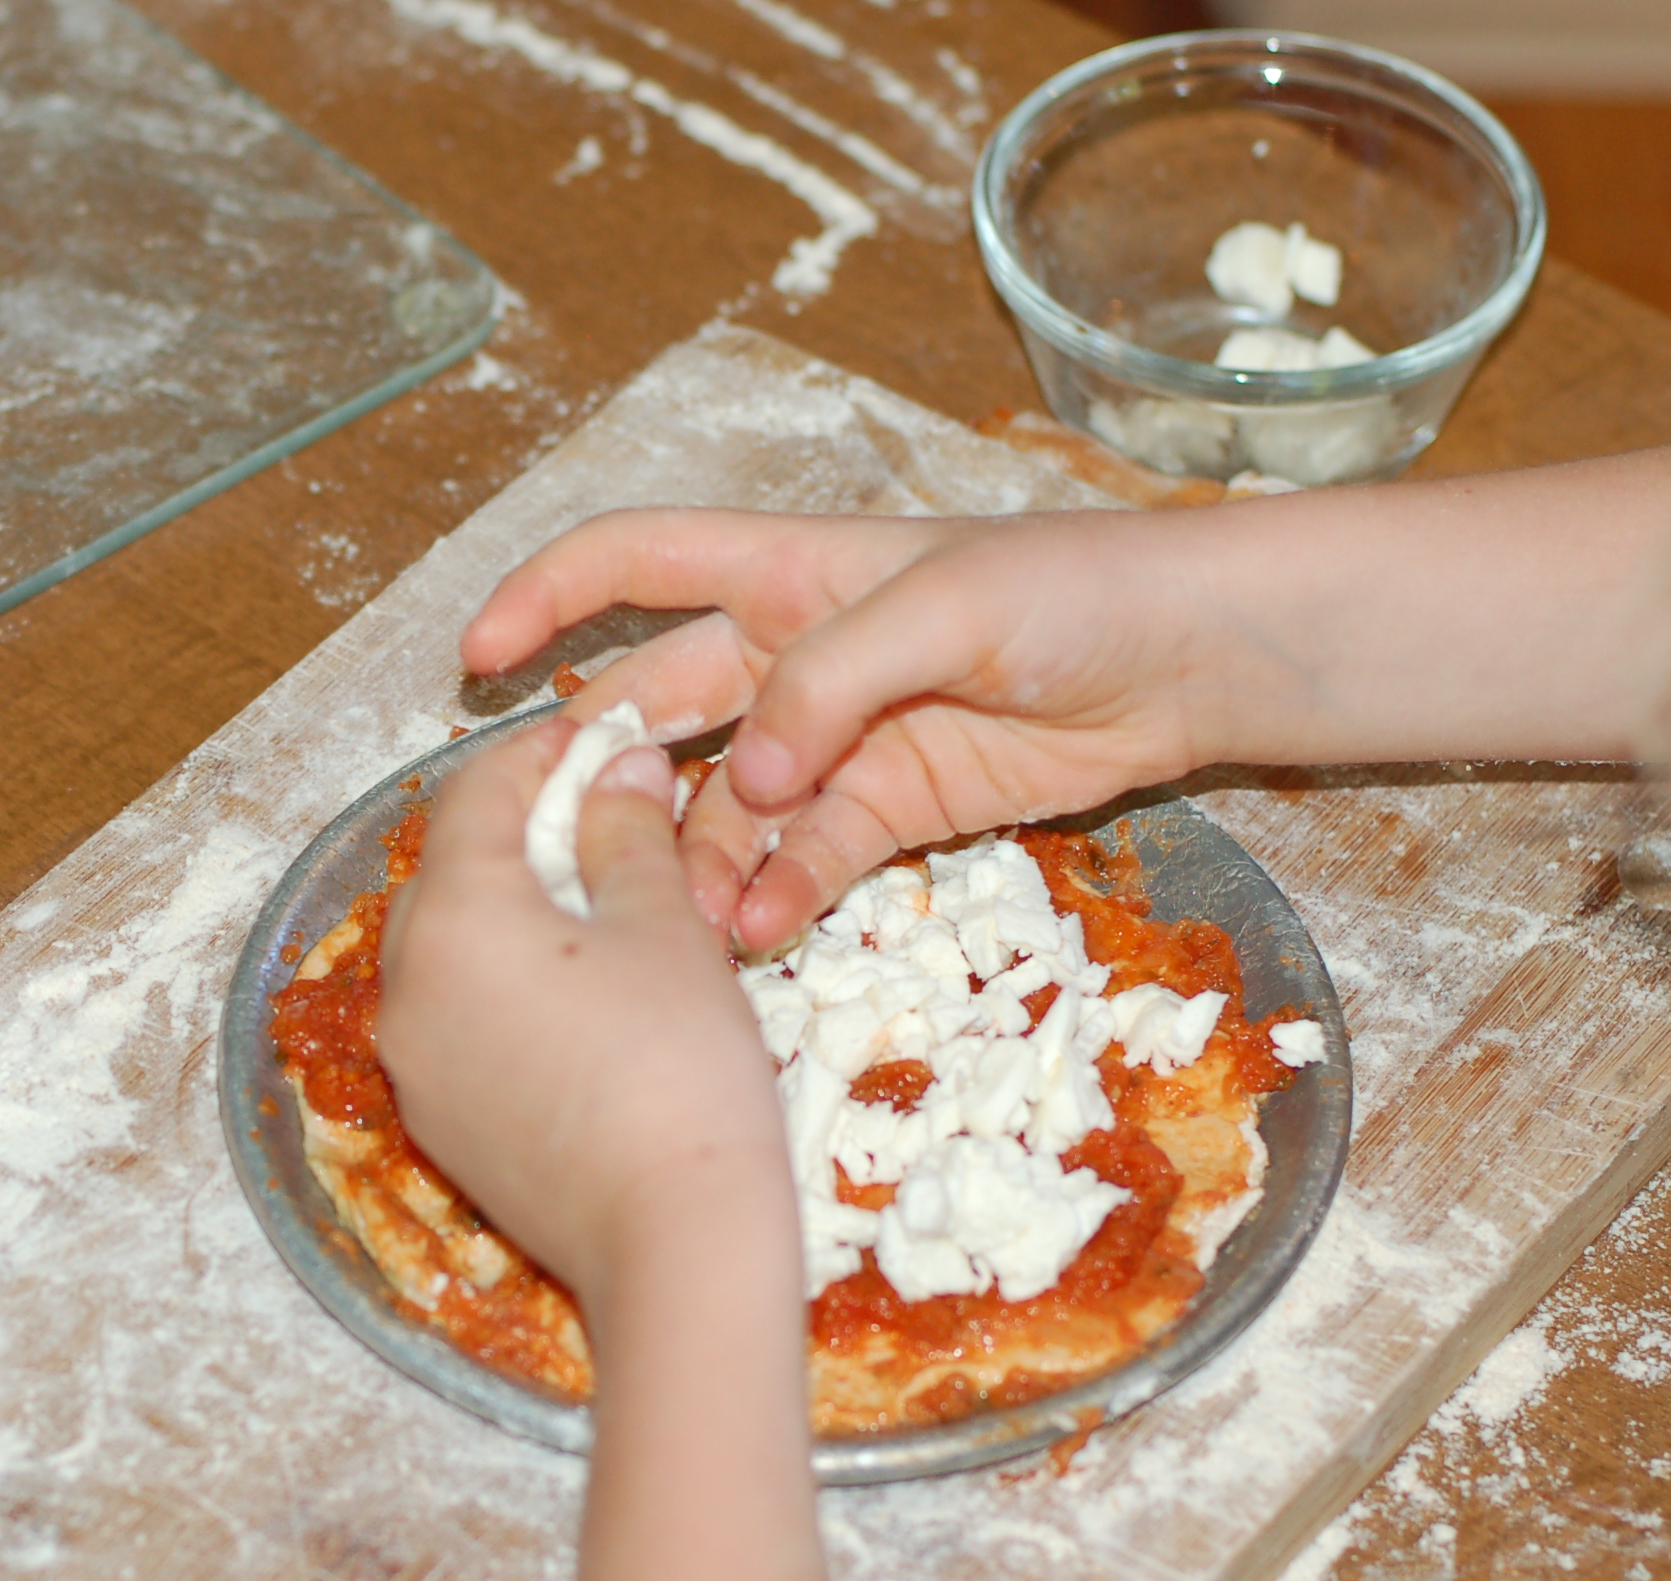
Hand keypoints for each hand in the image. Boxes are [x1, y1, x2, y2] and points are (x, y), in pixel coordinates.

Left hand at [376, 719, 787, 1311]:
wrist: (670, 1240)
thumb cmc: (677, 1066)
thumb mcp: (665, 926)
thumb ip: (625, 833)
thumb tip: (615, 769)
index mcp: (450, 916)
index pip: (474, 794)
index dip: (542, 754)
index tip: (604, 743)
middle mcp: (403, 985)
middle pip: (450, 872)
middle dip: (525, 835)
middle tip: (610, 821)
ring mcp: (411, 1064)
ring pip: (451, 952)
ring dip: (515, 914)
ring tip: (605, 908)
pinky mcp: (438, 1125)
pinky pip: (460, 1023)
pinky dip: (507, 989)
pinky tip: (582, 999)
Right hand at [460, 508, 1233, 952]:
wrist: (1192, 657)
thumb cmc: (1072, 587)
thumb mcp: (945, 606)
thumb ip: (832, 682)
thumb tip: (746, 778)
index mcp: (786, 570)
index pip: (633, 562)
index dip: (547, 600)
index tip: (477, 661)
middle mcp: (790, 652)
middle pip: (661, 709)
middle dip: (610, 776)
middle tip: (570, 849)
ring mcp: (835, 738)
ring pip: (725, 805)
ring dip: (698, 861)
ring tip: (688, 922)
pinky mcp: (887, 809)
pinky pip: (804, 857)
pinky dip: (778, 894)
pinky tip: (765, 928)